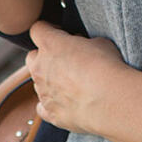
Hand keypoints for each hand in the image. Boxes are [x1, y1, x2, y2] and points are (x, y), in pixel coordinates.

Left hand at [25, 21, 129, 135]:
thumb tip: (82, 47)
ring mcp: (43, 92)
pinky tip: (66, 102)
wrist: (109, 101)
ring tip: (73, 83)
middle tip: (65, 59)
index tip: (61, 33)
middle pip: (32, 57)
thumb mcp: (99, 42)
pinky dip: (52, 103)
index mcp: (50, 44)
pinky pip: (42, 107)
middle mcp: (40, 67)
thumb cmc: (105, 67)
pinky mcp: (50, 112)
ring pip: (38, 82)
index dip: (49, 29)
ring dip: (50, 80)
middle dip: (44, 56)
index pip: (37, 29)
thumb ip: (83, 43)